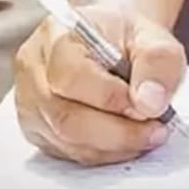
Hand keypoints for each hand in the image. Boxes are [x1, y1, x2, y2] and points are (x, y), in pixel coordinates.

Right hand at [12, 6, 186, 164]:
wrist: (110, 43)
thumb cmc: (124, 37)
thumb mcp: (151, 35)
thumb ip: (157, 61)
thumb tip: (149, 102)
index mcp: (56, 37)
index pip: (72, 76)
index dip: (111, 99)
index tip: (149, 106)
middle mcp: (34, 71)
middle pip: (66, 117)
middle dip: (118, 133)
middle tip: (156, 130)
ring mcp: (31, 104)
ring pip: (69, 142)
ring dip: (115, 146)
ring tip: (148, 133)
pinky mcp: (39, 130)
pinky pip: (70, 153)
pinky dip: (105, 153)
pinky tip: (127, 140)